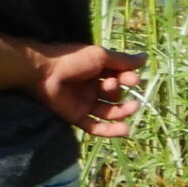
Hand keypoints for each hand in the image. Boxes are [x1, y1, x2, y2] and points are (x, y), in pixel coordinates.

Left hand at [27, 42, 144, 137]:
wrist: (42, 71)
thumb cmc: (72, 59)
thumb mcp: (100, 56)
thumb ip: (123, 60)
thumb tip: (145, 58)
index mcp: (97, 72)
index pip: (120, 79)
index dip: (128, 80)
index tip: (133, 79)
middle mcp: (92, 88)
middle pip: (114, 96)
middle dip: (118, 92)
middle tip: (112, 85)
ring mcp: (85, 103)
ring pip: (109, 112)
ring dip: (122, 111)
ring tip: (132, 108)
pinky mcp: (77, 117)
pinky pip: (96, 127)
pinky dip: (111, 130)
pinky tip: (125, 129)